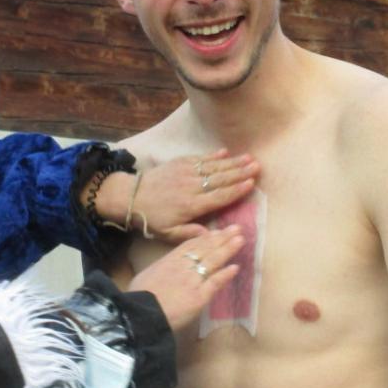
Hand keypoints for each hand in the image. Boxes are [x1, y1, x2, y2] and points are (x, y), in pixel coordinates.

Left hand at [97, 150, 258, 241]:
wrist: (130, 197)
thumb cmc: (151, 219)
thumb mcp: (168, 233)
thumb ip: (191, 234)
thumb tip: (213, 235)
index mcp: (191, 205)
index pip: (218, 197)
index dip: (236, 190)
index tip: (251, 184)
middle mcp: (191, 187)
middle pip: (220, 179)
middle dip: (240, 172)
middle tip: (257, 167)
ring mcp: (185, 173)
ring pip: (213, 167)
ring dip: (232, 162)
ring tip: (249, 158)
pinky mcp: (178, 163)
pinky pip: (199, 159)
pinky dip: (213, 155)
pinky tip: (225, 152)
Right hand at [128, 226, 243, 330]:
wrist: (140, 313)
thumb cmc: (138, 297)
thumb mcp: (146, 275)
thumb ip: (160, 269)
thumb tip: (166, 268)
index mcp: (169, 261)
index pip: (191, 245)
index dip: (206, 237)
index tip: (217, 231)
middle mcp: (183, 267)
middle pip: (205, 249)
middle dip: (222, 238)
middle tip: (236, 228)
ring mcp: (192, 281)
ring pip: (212, 261)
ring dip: (228, 250)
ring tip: (240, 240)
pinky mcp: (199, 296)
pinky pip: (214, 283)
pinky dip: (225, 275)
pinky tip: (235, 267)